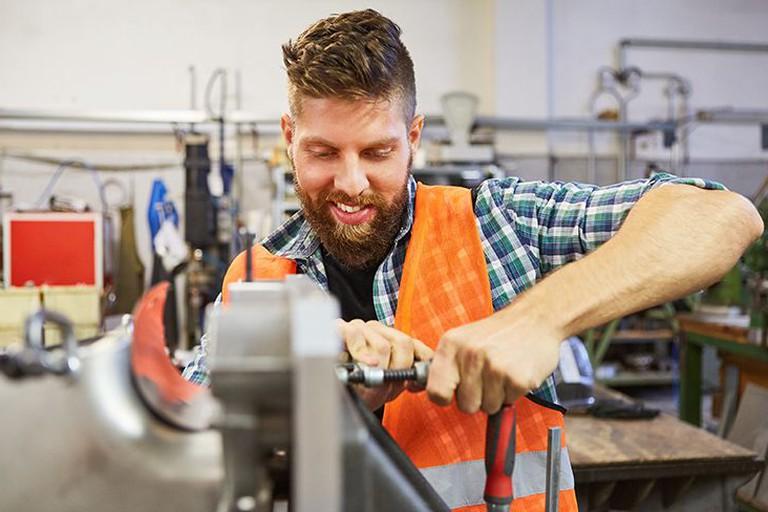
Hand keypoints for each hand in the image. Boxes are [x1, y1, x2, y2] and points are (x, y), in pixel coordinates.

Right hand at [337, 319, 433, 410]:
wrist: (326, 384)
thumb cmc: (355, 385)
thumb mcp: (383, 386)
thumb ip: (401, 378)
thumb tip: (417, 379)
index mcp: (390, 339)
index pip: (414, 344)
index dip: (421, 359)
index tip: (417, 381)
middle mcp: (377, 330)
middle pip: (403, 343)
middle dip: (399, 369)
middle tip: (388, 384)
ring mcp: (359, 327)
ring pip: (382, 345)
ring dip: (378, 369)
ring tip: (368, 379)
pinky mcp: (340, 328)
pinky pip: (355, 337)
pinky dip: (361, 354)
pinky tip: (363, 365)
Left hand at [425, 309, 561, 413]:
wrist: (534, 319)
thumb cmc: (497, 333)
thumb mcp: (462, 340)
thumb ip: (444, 365)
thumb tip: (423, 389)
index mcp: (451, 345)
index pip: (435, 392)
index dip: (446, 397)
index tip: (454, 391)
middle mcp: (470, 355)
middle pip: (465, 405)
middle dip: (477, 397)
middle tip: (486, 376)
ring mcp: (494, 367)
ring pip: (488, 407)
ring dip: (496, 395)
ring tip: (501, 372)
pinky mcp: (517, 378)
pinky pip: (508, 402)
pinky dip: (512, 393)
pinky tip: (514, 372)